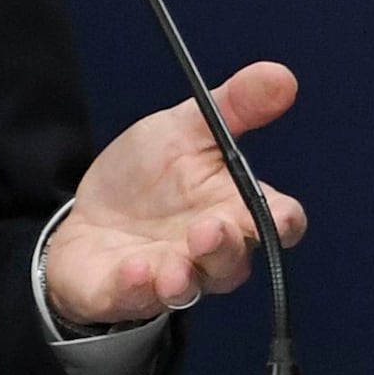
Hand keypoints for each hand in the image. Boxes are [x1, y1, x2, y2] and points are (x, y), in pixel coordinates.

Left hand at [40, 62, 308, 332]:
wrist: (89, 214)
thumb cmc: (151, 178)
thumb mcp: (185, 130)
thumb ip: (233, 106)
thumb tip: (281, 75)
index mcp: (234, 211)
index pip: (276, 224)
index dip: (284, 222)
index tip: (281, 215)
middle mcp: (209, 254)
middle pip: (234, 263)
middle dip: (224, 249)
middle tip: (209, 229)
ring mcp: (168, 277)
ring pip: (190, 289)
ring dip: (185, 279)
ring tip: (173, 267)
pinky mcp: (124, 293)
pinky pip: (135, 299)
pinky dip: (136, 288)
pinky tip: (134, 269)